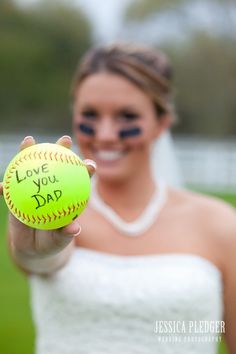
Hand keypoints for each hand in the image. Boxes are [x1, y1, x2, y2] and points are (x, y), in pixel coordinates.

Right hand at [0, 135, 95, 269]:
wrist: (32, 247)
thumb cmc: (51, 242)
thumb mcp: (58, 241)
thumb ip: (64, 235)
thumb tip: (74, 229)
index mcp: (67, 196)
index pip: (79, 179)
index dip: (86, 169)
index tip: (90, 164)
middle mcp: (52, 187)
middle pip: (59, 164)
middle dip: (63, 149)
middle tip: (65, 140)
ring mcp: (34, 188)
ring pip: (33, 167)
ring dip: (31, 152)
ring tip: (28, 141)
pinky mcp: (17, 194)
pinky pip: (10, 189)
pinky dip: (5, 186)